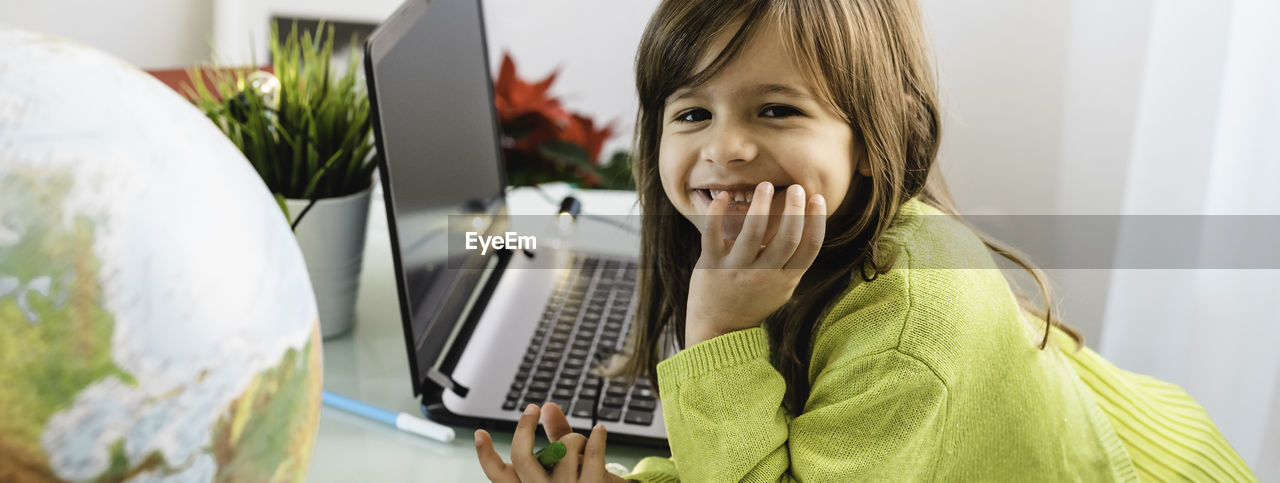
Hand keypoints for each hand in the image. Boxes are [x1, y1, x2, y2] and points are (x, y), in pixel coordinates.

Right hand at [474, 403, 626, 481]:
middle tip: (532, 408)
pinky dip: (597, 439)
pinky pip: (591, 458)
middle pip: (521, 456)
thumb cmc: (583, 482)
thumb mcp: (565, 464)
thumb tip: (548, 406)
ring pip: (563, 448)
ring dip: (577, 438)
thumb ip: (556, 437)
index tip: (481, 432)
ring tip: (587, 442)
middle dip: (524, 428)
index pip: (498, 476)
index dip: (485, 455)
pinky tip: (601, 430)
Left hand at [685, 182, 825, 346]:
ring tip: (766, 185)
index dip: (817, 220)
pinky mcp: (711, 265)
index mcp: (785, 279)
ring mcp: (736, 269)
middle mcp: (763, 275)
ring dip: (761, 205)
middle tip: (797, 187)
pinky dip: (717, 213)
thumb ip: (792, 261)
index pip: (809, 247)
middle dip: (795, 210)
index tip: (817, 198)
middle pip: (787, 239)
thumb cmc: (753, 302)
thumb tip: (806, 223)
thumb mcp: (780, 287)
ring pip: (753, 233)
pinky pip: (713, 234)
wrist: (718, 329)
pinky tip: (723, 196)